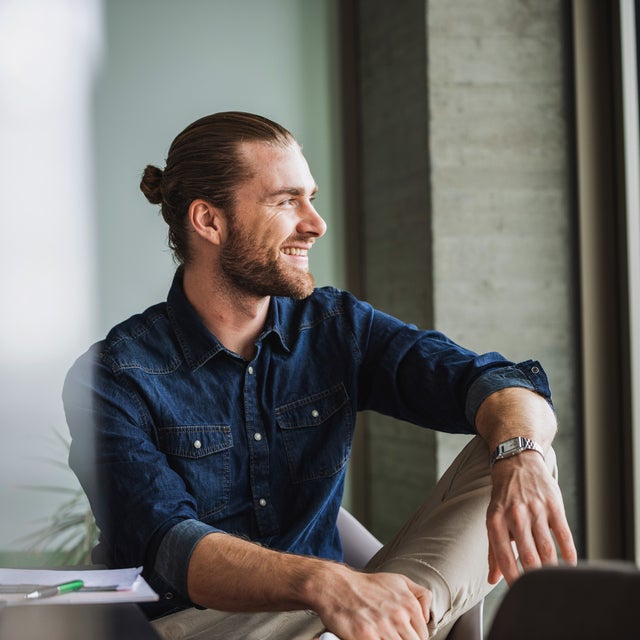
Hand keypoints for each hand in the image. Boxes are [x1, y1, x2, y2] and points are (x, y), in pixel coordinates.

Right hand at [311, 566, 431, 639]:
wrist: (336, 585)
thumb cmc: (367, 585)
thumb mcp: (398, 580)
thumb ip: (420, 595)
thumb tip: (427, 617)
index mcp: (409, 604)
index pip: (422, 636)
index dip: (412, 638)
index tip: (401, 635)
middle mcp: (399, 616)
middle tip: (389, 635)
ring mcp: (383, 628)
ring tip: (379, 635)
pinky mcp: (366, 637)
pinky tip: (372, 637)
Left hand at [486, 451, 576, 584]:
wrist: (517, 460)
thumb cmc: (503, 496)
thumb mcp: (493, 518)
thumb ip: (493, 550)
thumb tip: (492, 579)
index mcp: (496, 519)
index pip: (503, 556)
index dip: (512, 578)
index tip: (519, 593)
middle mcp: (515, 514)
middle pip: (528, 556)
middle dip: (535, 578)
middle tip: (540, 592)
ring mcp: (535, 509)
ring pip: (547, 548)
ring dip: (552, 569)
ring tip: (554, 583)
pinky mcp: (553, 504)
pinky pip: (564, 535)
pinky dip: (568, 554)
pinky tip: (569, 566)